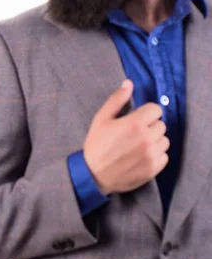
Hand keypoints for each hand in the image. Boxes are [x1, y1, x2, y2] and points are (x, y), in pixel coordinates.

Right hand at [83, 79, 168, 194]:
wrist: (94, 174)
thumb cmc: (96, 144)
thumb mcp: (101, 118)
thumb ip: (117, 100)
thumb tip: (128, 83)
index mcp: (135, 123)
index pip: (156, 109)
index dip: (147, 112)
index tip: (139, 117)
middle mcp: (147, 138)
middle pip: (161, 124)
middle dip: (151, 125)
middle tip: (136, 132)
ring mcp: (151, 155)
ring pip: (164, 140)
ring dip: (155, 140)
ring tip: (139, 144)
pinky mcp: (154, 169)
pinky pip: (164, 156)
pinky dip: (156, 154)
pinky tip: (142, 155)